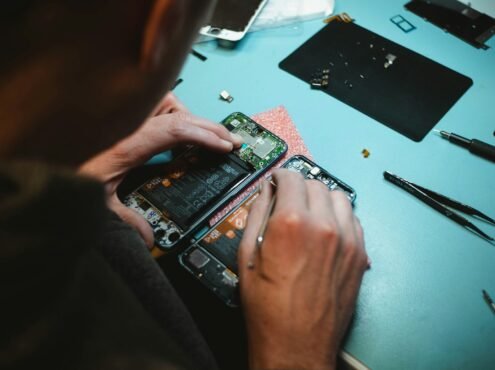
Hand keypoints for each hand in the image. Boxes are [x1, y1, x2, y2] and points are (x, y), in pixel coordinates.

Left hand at [79, 93, 241, 246]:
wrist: (43, 158)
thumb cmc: (66, 175)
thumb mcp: (98, 203)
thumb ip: (126, 220)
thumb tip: (149, 237)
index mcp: (127, 144)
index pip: (175, 130)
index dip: (204, 136)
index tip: (225, 146)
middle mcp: (129, 125)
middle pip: (177, 111)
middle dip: (208, 126)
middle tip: (229, 140)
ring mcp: (127, 118)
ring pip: (166, 102)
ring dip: (187, 116)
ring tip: (204, 135)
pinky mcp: (125, 119)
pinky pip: (155, 107)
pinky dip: (173, 115)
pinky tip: (178, 134)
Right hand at [238, 169, 367, 369]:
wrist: (296, 345)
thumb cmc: (269, 309)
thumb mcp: (247, 256)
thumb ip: (257, 214)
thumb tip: (265, 192)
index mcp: (292, 223)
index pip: (291, 177)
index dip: (280, 176)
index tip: (278, 181)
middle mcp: (324, 226)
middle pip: (316, 184)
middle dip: (299, 187)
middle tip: (289, 200)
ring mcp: (347, 241)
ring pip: (339, 197)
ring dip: (322, 198)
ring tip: (309, 214)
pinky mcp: (359, 255)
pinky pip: (354, 219)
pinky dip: (339, 216)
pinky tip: (325, 229)